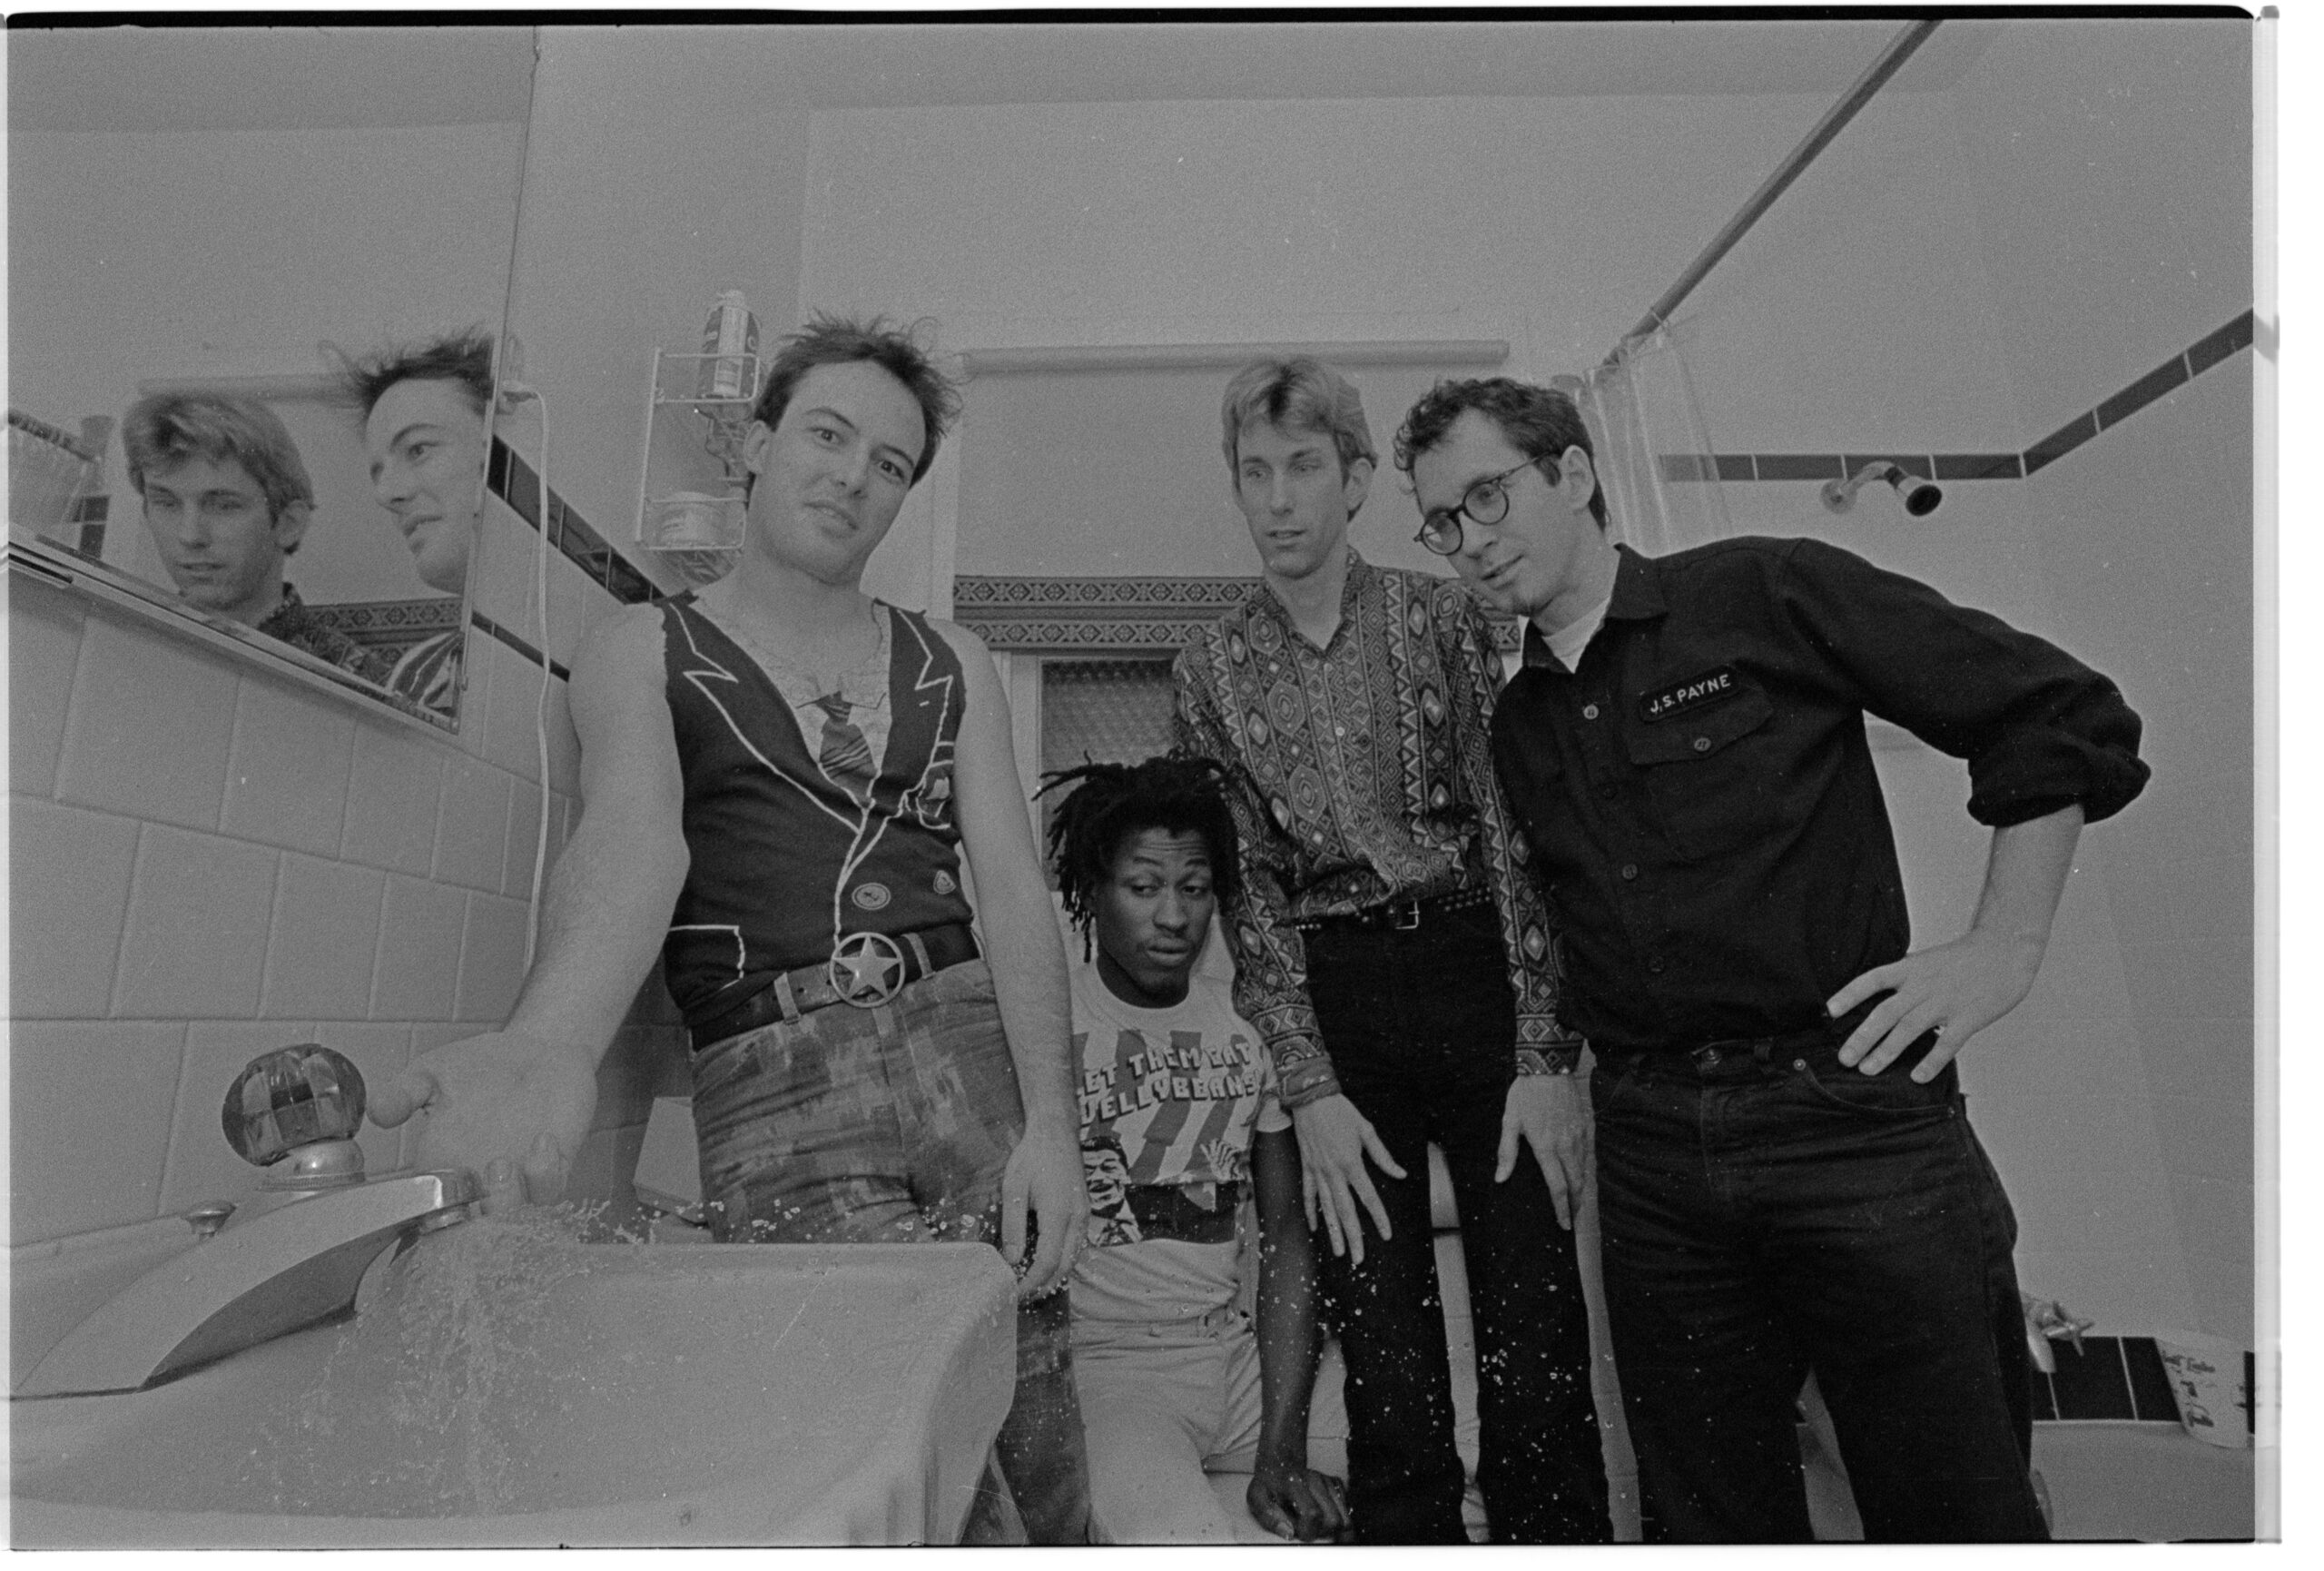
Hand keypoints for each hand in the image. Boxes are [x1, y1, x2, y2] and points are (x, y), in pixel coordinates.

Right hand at [368, 1029, 596, 1212]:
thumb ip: (404, 1091)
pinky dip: (545, 1173)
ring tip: (501, 1163)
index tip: (425, 1204)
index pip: (428, 1206)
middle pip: (471, 1226)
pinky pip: (551, 1187)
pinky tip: (542, 1141)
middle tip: (468, 1185)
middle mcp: (480, 1176)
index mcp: (445, 1162)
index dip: (426, 1214)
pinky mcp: (555, 1164)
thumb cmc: (484, 1064)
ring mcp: (519, 1174)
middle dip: (468, 1221)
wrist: (539, 1047)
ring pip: (512, 1215)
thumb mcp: (434, 1070)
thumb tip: (377, 1113)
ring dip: (505, 1199)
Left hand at [1001, 1121, 1086, 1300]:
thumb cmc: (1032, 1157)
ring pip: (1074, 1259)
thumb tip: (1011, 1260)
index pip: (1048, 1261)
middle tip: (1020, 1296)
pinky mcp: (1083, 1212)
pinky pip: (1076, 1246)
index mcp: (1059, 1213)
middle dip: (1044, 1286)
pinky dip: (1061, 1262)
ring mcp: (1084, 1216)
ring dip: (1053, 1276)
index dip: (1031, 1282)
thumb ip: (1013, 1227)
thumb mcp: (1014, 1189)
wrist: (1055, 1133)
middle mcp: (1077, 1218)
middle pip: (1065, 1267)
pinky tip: (1044, 1263)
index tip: (1014, 1292)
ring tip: (1029, 1284)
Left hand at [1247, 1455, 1350, 1541]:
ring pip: (1346, 1519)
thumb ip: (1269, 1517)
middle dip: (1322, 1533)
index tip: (1297, 1532)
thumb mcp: (1257, 1499)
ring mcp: (1328, 1480)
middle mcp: (1315, 1479)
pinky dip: (1338, 1520)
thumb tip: (1289, 1534)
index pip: (1313, 1514)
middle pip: (1334, 1520)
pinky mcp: (1336, 1483)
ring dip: (1332, 1529)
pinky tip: (1323, 1516)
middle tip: (1307, 1529)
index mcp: (1294, 1483)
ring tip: (1315, 1525)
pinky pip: (1347, 1512)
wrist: (1279, 1462)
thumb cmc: (1268, 1485)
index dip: (1307, 1531)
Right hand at [1288, 1093, 1405, 1267]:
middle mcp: (1334, 1172)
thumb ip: (1383, 1156)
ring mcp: (1317, 1172)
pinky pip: (1308, 1195)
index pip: (1369, 1197)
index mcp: (1352, 1163)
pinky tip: (1315, 1228)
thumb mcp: (1367, 1130)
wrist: (1310, 1097)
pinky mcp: (1306, 1168)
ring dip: (1333, 1232)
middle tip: (1358, 1258)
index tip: (1386, 1235)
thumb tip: (1401, 1174)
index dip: (1378, 1218)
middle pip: (1346, 1211)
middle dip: (1353, 1237)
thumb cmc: (1341, 1111)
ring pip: (1327, 1209)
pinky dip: (1311, 1213)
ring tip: (1339, 1252)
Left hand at [1495, 1074, 1590, 1228]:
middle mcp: (1566, 1145)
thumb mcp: (1510, 1122)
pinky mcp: (1586, 1126)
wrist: (1549, 1067)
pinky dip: (1586, 1169)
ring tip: (1577, 1202)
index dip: (1561, 1208)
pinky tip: (1581, 1174)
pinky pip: (1588, 1154)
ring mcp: (1579, 1135)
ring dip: (1582, 1189)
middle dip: (1576, 1204)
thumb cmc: (1526, 1094)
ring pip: (1584, 1170)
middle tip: (1573, 1219)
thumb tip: (1500, 1178)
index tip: (1563, 1223)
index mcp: (1546, 1147)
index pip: (1557, 1187)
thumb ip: (1506, 1152)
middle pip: (1576, 1183)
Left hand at [1826, 926, 2049, 1080]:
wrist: (2006, 950)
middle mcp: (1923, 985)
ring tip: (1868, 1069)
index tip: (1830, 1011)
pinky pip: (1947, 1043)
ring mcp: (1945, 1002)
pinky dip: (1931, 1061)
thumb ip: (1904, 978)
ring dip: (1887, 1051)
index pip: (1872, 979)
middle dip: (1862, 1037)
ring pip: (1909, 1029)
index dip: (1850, 994)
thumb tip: (1876, 998)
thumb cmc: (1965, 958)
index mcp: (1911, 968)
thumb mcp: (1927, 960)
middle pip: (1885, 1012)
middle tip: (1844, 1058)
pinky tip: (1918, 1077)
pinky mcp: (1969, 1017)